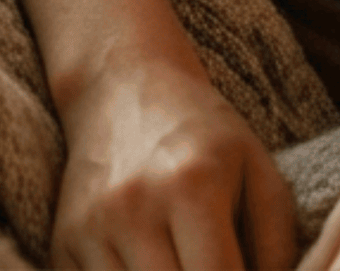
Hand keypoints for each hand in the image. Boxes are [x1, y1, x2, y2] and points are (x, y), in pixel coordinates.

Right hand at [53, 52, 298, 270]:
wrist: (122, 87)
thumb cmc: (202, 135)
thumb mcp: (257, 169)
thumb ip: (277, 244)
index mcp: (193, 186)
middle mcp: (135, 207)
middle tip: (210, 268)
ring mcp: (92, 228)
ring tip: (180, 265)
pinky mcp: (62, 244)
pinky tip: (146, 268)